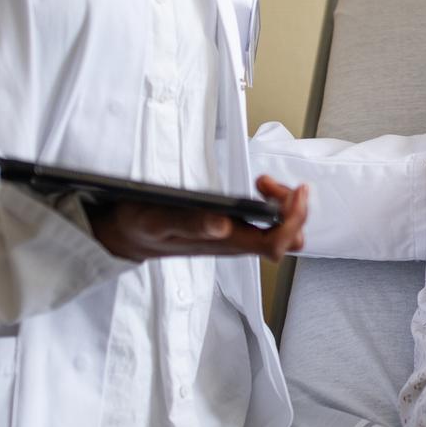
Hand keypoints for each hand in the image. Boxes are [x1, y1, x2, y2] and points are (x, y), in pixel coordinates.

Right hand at [89, 175, 308, 262]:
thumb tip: (222, 225)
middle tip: (272, 184)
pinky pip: (268, 224)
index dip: (293, 220)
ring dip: (284, 205)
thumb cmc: (143, 228)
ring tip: (263, 183)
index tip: (294, 191)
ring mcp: (237, 238)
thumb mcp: (158, 222)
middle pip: (288, 239)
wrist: (130, 236)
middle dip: (294, 210)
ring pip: (281, 232)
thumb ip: (189, 224)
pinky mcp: (233, 229)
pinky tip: (258, 187)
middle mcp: (237, 243)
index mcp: (225, 244)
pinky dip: (272, 203)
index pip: (276, 244)